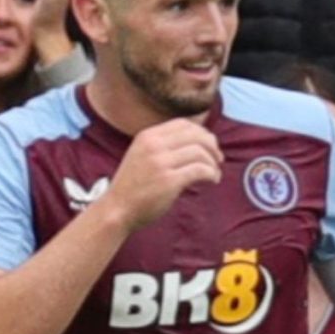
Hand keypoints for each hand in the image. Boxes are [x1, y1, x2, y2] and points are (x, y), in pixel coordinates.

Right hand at [99, 118, 222, 230]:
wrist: (117, 209)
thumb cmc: (132, 186)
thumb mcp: (141, 155)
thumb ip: (162, 146)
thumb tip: (195, 142)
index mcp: (147, 136)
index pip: (183, 124)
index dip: (201, 132)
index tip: (208, 145)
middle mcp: (154, 145)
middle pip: (195, 135)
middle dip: (212, 146)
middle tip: (218, 159)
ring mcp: (161, 162)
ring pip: (200, 152)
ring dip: (213, 163)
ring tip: (215, 173)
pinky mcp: (169, 181)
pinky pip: (200, 170)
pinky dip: (212, 174)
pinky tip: (213, 180)